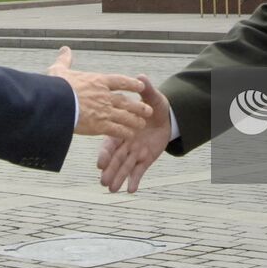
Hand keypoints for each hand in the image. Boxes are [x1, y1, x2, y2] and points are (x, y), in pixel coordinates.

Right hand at [46, 47, 151, 139]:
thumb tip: (65, 49)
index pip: (120, 81)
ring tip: (142, 124)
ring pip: (125, 116)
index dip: (131, 83)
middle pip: (126, 101)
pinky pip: (117, 129)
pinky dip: (125, 132)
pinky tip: (131, 134)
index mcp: (98, 81)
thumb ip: (65, 61)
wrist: (56, 103)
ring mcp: (104, 110)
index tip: (140, 86)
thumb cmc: (56, 86)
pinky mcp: (100, 125)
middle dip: (137, 106)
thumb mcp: (60, 70)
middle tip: (147, 110)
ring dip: (134, 120)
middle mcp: (105, 95)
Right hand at [97, 75, 170, 192]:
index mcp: (122, 129)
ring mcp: (134, 153)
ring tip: (112, 190)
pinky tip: (131, 190)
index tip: (99, 163)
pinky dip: (135, 180)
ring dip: (118, 178)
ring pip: (124, 167)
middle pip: (115, 159)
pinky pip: (139, 171)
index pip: (111, 143)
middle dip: (109, 170)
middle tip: (102, 182)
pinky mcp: (145, 159)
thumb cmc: (154, 106)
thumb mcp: (152, 98)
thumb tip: (141, 77)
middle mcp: (125, 143)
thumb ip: (146, 90)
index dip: (105, 153)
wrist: (166, 117)